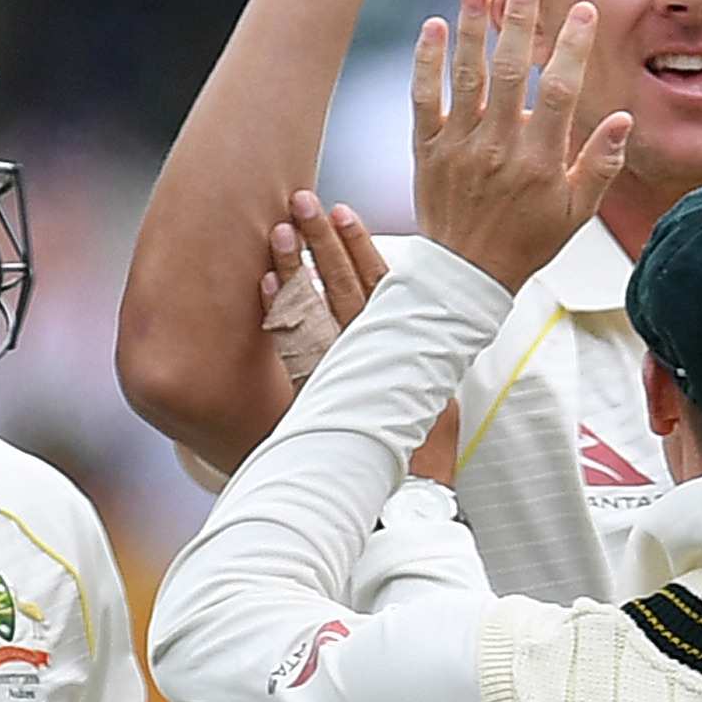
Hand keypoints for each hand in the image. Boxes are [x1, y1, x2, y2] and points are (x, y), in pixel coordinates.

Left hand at [267, 193, 461, 480]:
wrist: (407, 500)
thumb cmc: (426, 447)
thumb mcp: (437, 395)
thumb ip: (422, 353)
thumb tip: (418, 309)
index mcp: (403, 344)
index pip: (378, 284)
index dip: (359, 247)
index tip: (343, 214)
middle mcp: (372, 351)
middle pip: (343, 285)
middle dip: (323, 241)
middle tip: (303, 201)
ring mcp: (342, 369)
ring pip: (316, 308)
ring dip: (298, 267)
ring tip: (281, 229)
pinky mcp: (318, 391)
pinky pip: (293, 347)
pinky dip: (279, 314)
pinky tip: (264, 285)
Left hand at [412, 0, 631, 292]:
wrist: (466, 275)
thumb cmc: (527, 241)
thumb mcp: (577, 212)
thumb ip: (601, 164)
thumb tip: (623, 118)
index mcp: (540, 162)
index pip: (561, 93)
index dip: (572, 49)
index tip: (582, 11)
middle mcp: (498, 148)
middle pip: (511, 73)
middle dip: (519, 22)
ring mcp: (459, 147)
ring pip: (466, 78)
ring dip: (472, 30)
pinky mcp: (427, 149)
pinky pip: (424, 99)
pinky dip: (426, 63)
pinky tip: (433, 27)